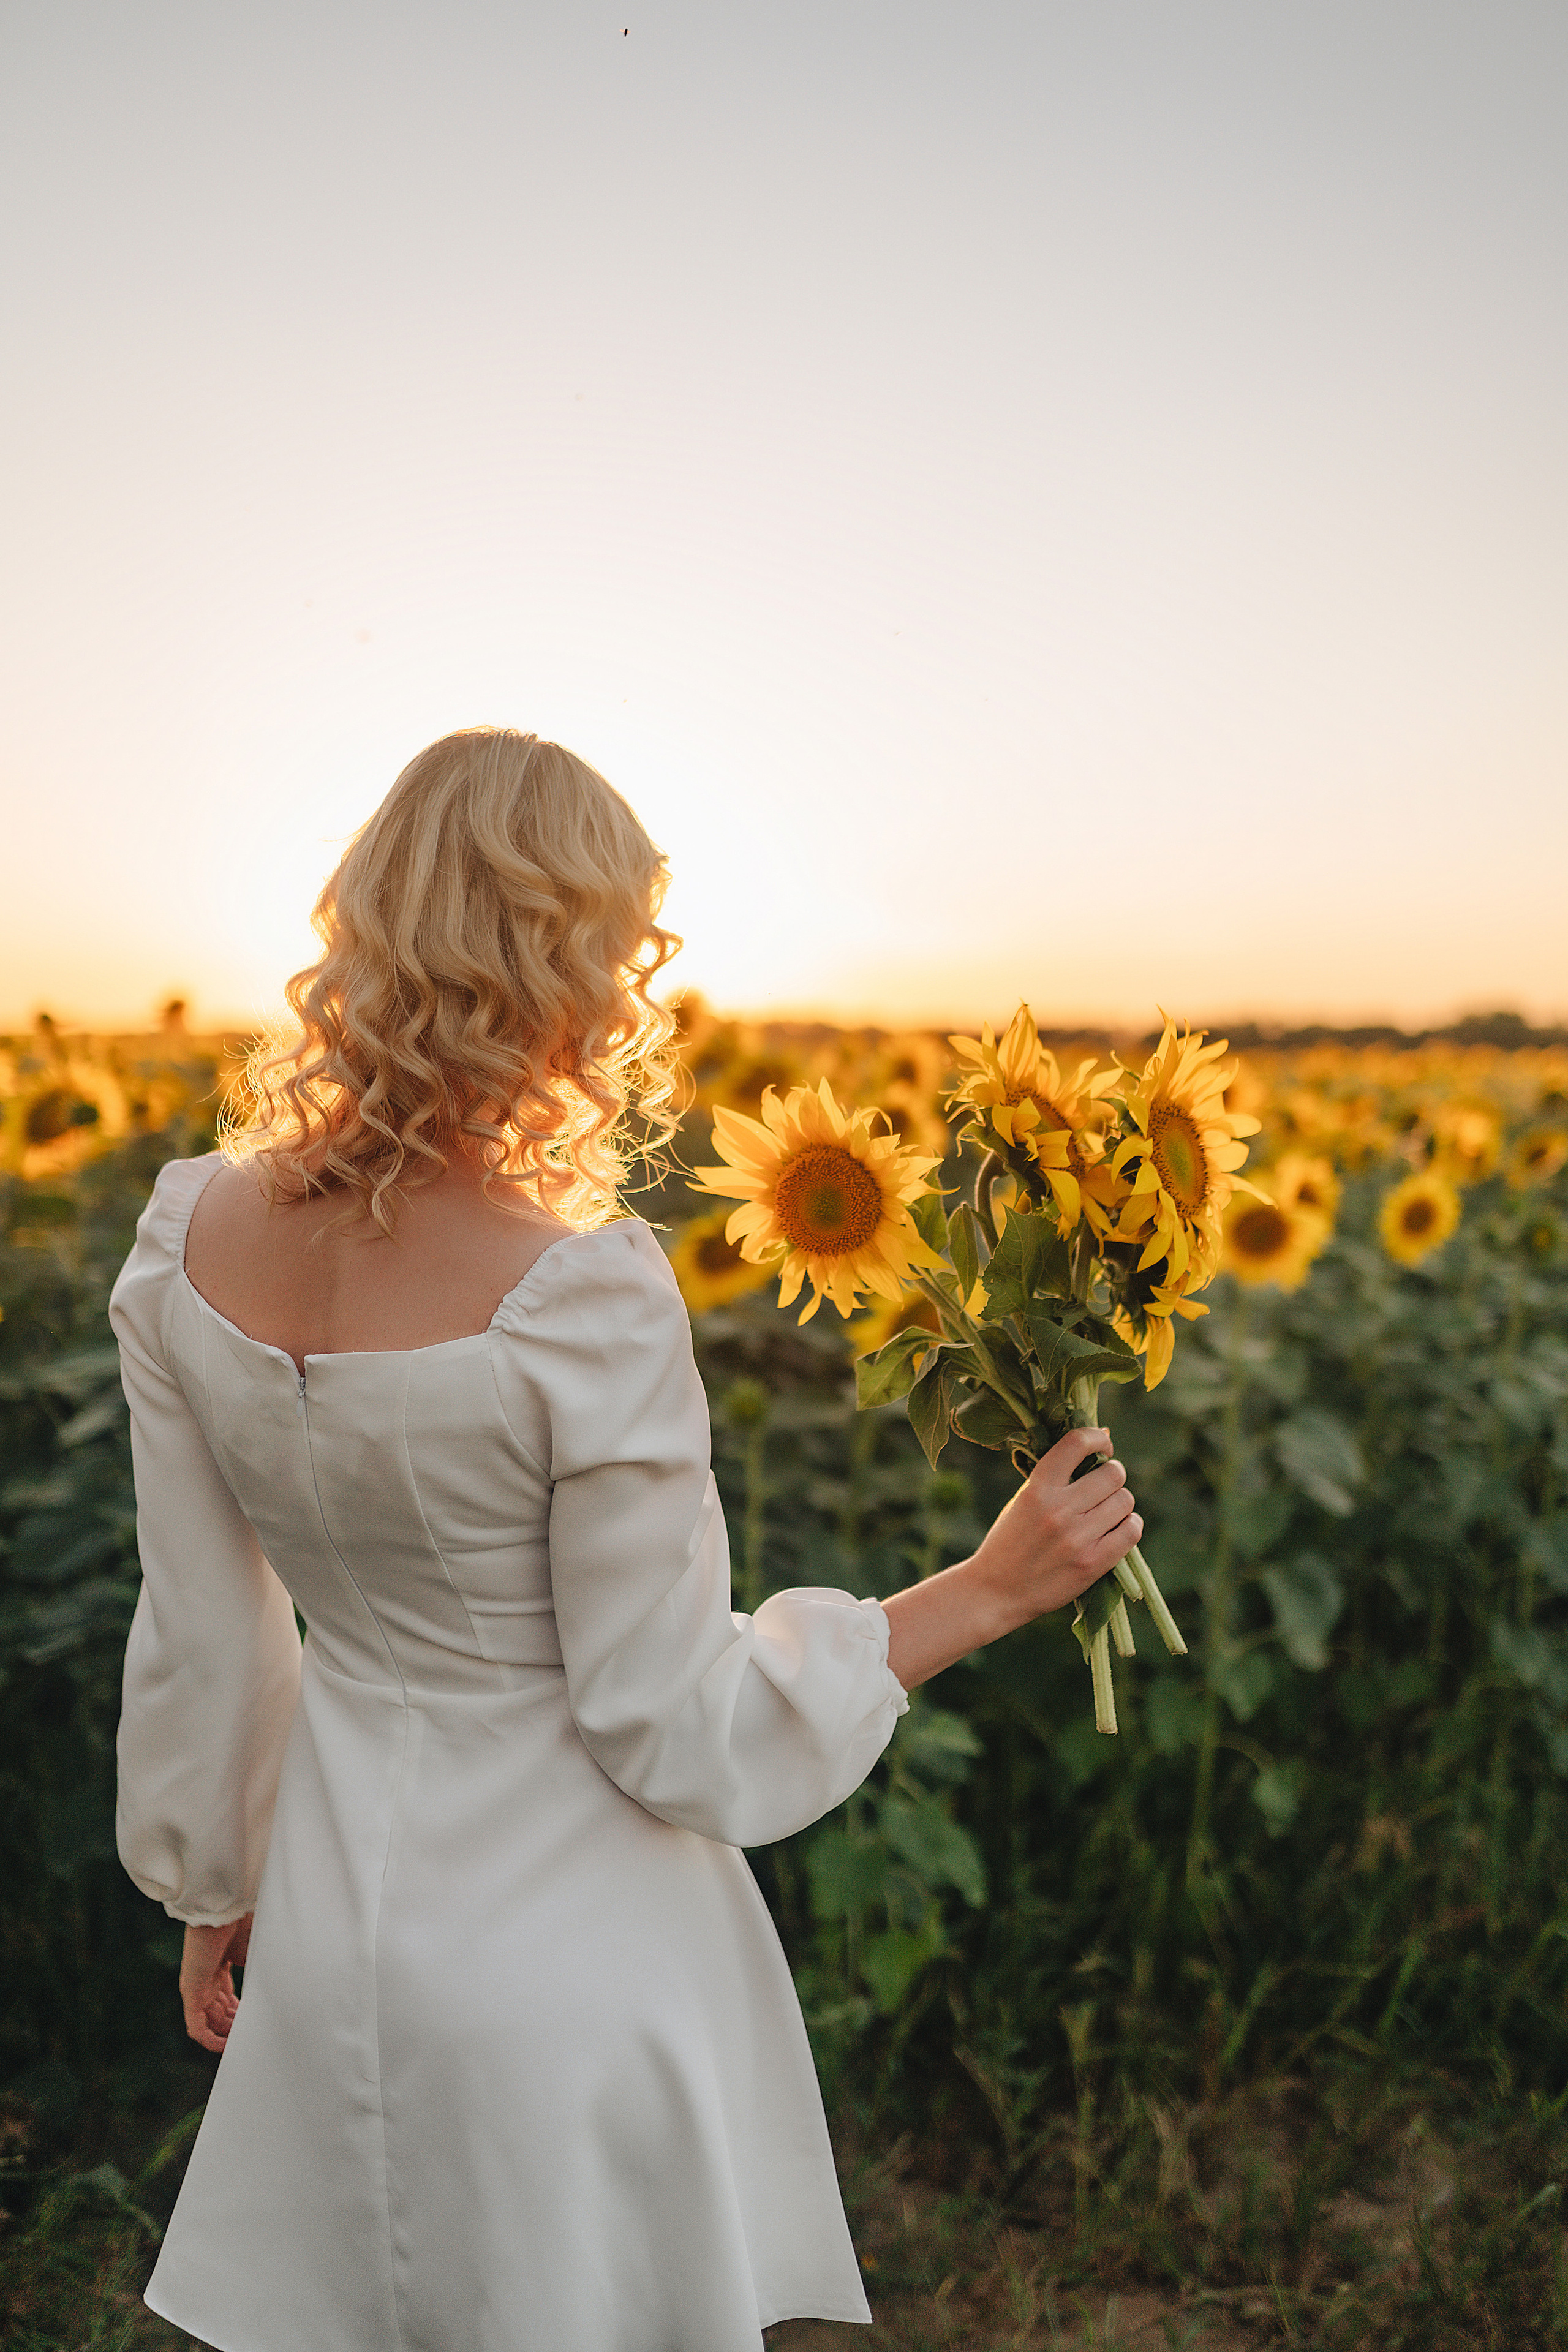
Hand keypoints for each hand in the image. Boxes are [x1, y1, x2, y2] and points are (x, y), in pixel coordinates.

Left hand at [179, 1914, 252, 2052]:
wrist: (225, 1910)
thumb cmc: (242, 1925)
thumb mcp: (257, 1954)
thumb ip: (262, 1976)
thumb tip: (282, 1994)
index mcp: (221, 1967)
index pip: (228, 2000)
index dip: (242, 2015)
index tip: (257, 2024)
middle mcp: (207, 1979)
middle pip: (220, 2014)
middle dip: (236, 2028)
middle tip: (254, 2037)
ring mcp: (198, 1987)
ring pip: (211, 2023)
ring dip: (227, 2036)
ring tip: (245, 2045)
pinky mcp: (191, 1993)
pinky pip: (197, 2026)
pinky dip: (210, 2040)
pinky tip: (225, 2047)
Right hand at [880, 1426, 1139, 1691]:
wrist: (995, 1591)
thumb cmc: (1010, 1541)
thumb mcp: (1022, 1499)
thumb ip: (1055, 1475)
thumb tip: (1102, 1439)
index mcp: (1037, 1488)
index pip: (1077, 1443)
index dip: (1098, 1437)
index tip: (1103, 1445)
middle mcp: (1058, 1510)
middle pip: (1113, 1474)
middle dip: (1112, 1476)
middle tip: (1103, 1487)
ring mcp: (1077, 1538)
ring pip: (1125, 1501)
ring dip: (1120, 1503)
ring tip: (1106, 1512)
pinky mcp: (1092, 1564)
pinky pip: (1131, 1530)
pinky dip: (1129, 1526)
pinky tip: (1116, 1529)